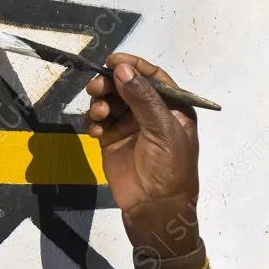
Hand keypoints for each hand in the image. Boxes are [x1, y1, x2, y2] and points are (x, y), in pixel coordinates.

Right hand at [84, 54, 199, 254]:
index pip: (153, 78)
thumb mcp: (162, 129)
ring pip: (110, 103)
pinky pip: (99, 123)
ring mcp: (131, 128)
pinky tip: (96, 131)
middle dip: (110, 84)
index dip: (133, 66)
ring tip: (98, 113)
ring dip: (101, 103)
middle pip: (127, 87)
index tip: (112, 60)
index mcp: (173, 108)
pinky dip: (94, 122)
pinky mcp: (113, 141)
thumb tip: (122, 69)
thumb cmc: (169, 167)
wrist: (155, 208)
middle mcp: (151, 114)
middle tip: (96, 88)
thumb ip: (142, 97)